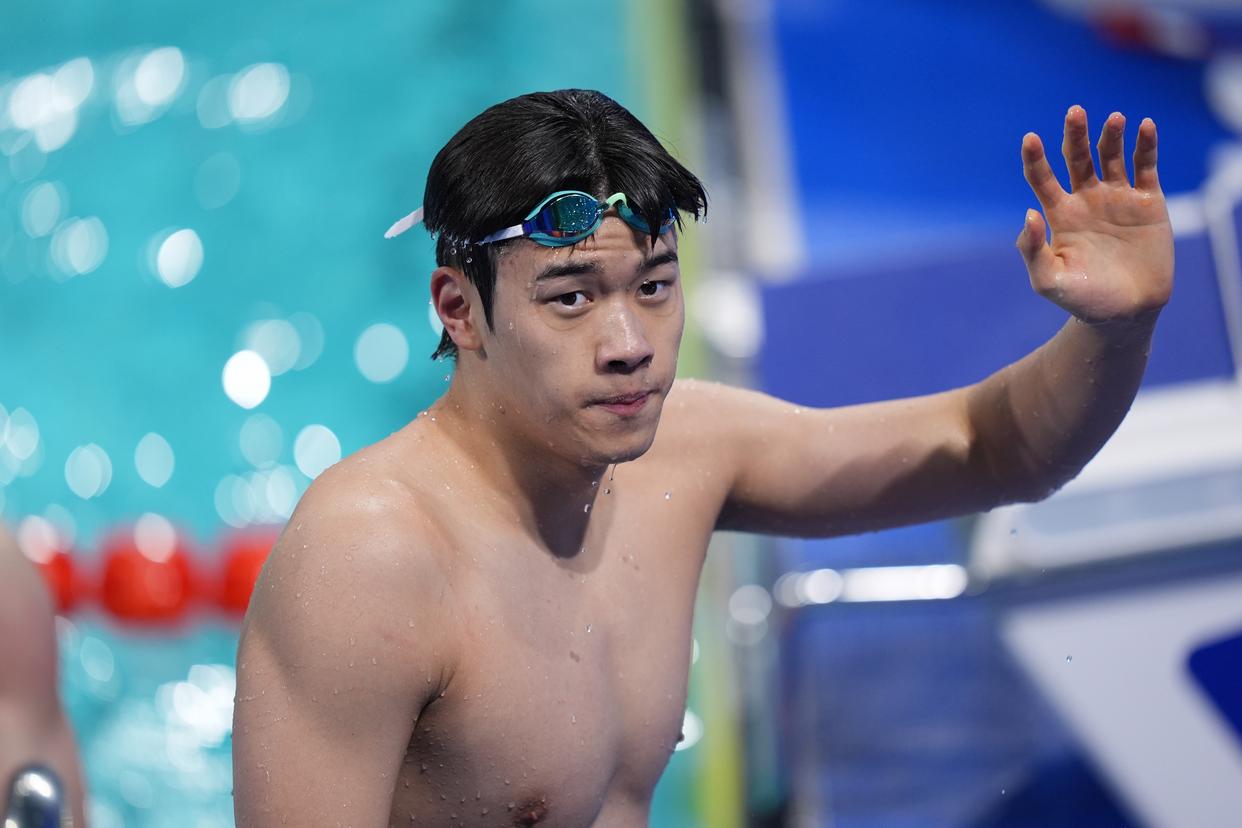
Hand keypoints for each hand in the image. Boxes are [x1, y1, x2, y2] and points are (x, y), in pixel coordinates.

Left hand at [1017, 106, 1172, 324]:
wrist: (1126, 313)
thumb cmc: (1082, 299)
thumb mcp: (1049, 280)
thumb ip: (1033, 250)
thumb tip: (1029, 213)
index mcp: (1059, 214)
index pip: (1042, 178)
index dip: (1035, 158)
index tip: (1030, 138)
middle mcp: (1086, 200)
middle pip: (1076, 158)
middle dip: (1075, 135)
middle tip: (1075, 112)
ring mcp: (1117, 198)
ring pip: (1112, 156)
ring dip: (1111, 135)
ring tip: (1113, 119)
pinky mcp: (1147, 202)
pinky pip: (1145, 167)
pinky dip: (1146, 146)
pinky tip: (1145, 127)